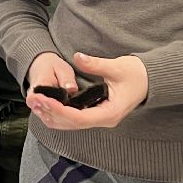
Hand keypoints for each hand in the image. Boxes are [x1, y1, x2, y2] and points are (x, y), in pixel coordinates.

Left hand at [27, 51, 147, 130]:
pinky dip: (59, 114)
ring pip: (71, 124)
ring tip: (35, 103)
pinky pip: (75, 119)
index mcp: (109, 113)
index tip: (45, 101)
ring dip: (52, 115)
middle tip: (33, 100)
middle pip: (72, 124)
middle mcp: (103, 120)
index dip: (60, 110)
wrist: (149, 79)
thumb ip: (96, 64)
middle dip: (51, 113)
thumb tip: (78, 57)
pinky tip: (47, 106)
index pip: (79, 118)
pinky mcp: (96, 114)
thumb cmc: (137, 74)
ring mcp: (100, 119)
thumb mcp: (117, 66)